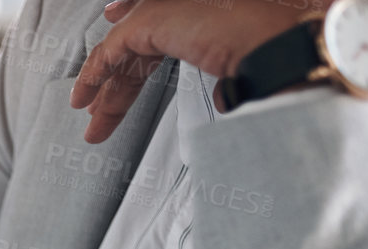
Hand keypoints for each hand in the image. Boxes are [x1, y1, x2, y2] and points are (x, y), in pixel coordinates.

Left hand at [71, 0, 326, 142]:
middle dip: (119, 83)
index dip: (139, 60)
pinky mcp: (155, 17)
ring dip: (103, 86)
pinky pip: (112, 49)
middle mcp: (187, 4)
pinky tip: (84, 96)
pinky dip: (95, 73)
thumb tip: (225, 96)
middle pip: (141, 45)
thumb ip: (231, 77)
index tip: (123, 81)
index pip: (163, 33)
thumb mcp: (253, 64)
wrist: (283, 43)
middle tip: (102, 112)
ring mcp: (170, 4)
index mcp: (211, 11)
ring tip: (90, 118)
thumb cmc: (281, 50)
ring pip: (124, 48)